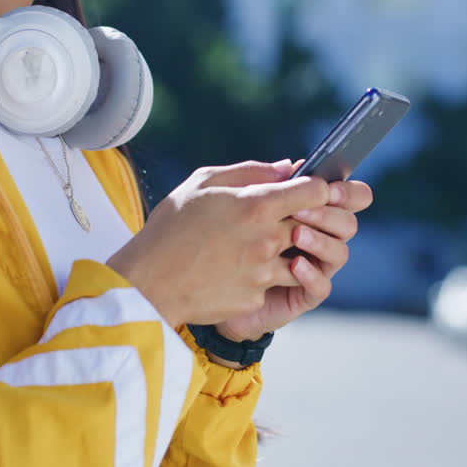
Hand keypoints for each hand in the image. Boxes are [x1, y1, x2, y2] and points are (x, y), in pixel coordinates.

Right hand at [106, 160, 330, 327]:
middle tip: (282, 219)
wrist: (148, 281)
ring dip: (286, 253)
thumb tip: (288, 168)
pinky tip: (233, 271)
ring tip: (252, 247)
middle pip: (313, 226)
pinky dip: (261, 278)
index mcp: (256, 205)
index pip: (316, 192)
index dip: (318, 190)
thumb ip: (251, 172)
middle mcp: (267, 240)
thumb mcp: (204, 183)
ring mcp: (263, 272)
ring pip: (299, 259)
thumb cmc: (172, 227)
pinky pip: (272, 284)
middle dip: (305, 221)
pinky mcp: (256, 298)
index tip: (309, 192)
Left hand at [216, 179, 373, 341]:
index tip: (329, 188)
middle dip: (330, 214)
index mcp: (310, 212)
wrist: (202, 282)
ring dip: (322, 241)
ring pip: (340, 253)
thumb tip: (290, 166)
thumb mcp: (233, 200)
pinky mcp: (303, 295)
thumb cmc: (221, 235)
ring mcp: (314, 267)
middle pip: (348, 224)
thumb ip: (261, 180)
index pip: (347, 198)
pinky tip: (294, 265)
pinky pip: (322, 287)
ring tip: (295, 234)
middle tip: (301, 210)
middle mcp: (318, 238)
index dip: (348, 192)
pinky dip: (312, 275)